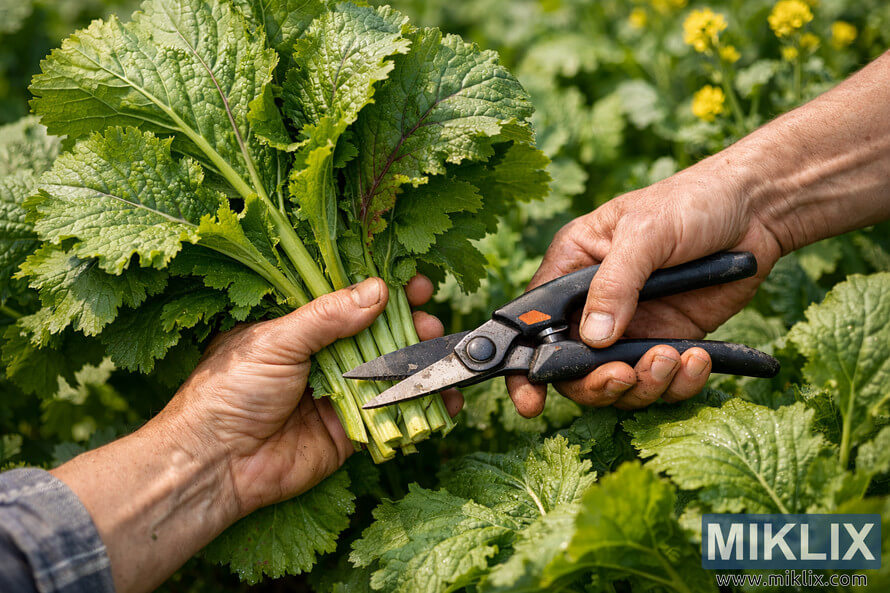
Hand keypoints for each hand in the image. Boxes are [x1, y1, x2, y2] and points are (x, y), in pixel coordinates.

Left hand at [159, 275, 460, 515]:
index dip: (383, 289)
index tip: (414, 282)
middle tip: (430, 323)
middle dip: (410, 326)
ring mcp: (339, 392)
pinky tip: (446, 399)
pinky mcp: (351, 429)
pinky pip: (392, 415)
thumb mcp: (276, 341)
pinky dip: (421, 407)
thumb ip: (327, 317)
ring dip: (421, 364)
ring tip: (444, 358)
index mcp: (300, 326)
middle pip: (378, 334)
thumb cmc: (231, 390)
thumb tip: (378, 291)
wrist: (217, 463)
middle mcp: (323, 355)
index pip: (349, 299)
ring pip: (390, 372)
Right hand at [508, 160, 782, 414]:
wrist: (756, 211)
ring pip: (619, 384)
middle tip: (624, 376)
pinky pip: (663, 382)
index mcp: (571, 269)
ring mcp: (632, 328)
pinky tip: (698, 359)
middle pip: (574, 368)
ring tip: (673, 357)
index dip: (526, 367)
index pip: (534, 325)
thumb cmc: (691, 203)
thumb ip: (616, 283)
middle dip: (597, 384)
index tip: (531, 402)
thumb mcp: (645, 232)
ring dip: (644, 383)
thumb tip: (594, 337)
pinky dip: (680, 383)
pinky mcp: (669, 342)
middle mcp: (594, 305)